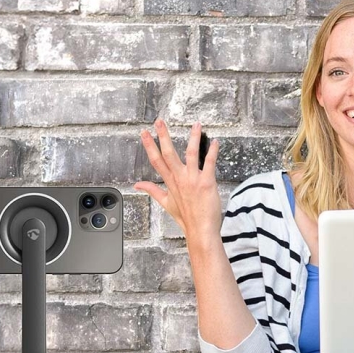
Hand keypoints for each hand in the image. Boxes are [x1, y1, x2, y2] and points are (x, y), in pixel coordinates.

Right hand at [134, 119, 221, 241]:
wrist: (200, 230)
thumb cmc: (186, 218)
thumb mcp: (166, 203)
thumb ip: (152, 190)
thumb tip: (138, 184)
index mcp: (170, 182)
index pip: (156, 160)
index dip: (150, 146)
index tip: (145, 133)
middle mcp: (179, 179)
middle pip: (169, 153)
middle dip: (163, 136)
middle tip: (159, 121)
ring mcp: (193, 180)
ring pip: (191, 154)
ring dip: (194, 138)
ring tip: (196, 125)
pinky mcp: (206, 182)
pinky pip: (209, 163)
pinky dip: (213, 151)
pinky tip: (215, 142)